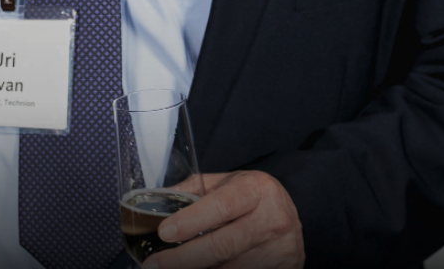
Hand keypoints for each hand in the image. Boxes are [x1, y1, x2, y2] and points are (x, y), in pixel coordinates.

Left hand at [146, 171, 302, 268]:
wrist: (290, 216)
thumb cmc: (252, 197)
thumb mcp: (227, 182)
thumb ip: (194, 190)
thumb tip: (158, 202)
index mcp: (255, 190)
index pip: (221, 206)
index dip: (191, 221)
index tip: (164, 232)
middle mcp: (271, 219)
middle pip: (222, 246)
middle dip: (183, 259)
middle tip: (153, 265)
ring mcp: (279, 249)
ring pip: (229, 268)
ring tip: (174, 267)